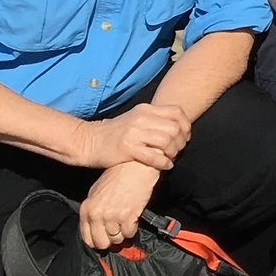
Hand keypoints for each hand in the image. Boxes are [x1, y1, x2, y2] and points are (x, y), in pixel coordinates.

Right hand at [70, 101, 190, 171]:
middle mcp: (141, 118)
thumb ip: (154, 120)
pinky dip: (164, 162)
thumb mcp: (135, 119)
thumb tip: (176, 128)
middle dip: (181, 142)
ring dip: (174, 152)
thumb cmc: (114, 133)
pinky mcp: (127, 148)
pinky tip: (165, 166)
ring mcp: (134, 132)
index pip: (177, 112)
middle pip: (175, 128)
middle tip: (178, 151)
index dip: (186, 125)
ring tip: (171, 158)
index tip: (185, 137)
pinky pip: (154, 156)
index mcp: (145, 109)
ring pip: (167, 141)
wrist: (89, 141)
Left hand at [78, 160, 159, 248]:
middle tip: (116, 231)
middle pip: (101, 243)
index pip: (87, 238)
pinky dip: (132, 228)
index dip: (97, 241)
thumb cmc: (118, 176)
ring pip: (117, 239)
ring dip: (122, 233)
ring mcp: (112, 216)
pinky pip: (129, 233)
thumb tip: (95, 228)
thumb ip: (93, 211)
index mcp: (87, 209)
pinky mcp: (128, 216)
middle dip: (110, 240)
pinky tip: (132, 218)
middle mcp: (97, 214)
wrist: (135, 167)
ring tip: (125, 221)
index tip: (103, 238)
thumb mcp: (96, 191)